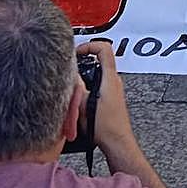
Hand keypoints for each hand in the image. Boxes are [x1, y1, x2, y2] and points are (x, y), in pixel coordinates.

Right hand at [75, 40, 137, 154]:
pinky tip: (80, 101)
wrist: (117, 142)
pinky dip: (87, 89)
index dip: (89, 45)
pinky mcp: (111, 99)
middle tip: (72, 70)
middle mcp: (114, 81)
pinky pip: (98, 86)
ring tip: (75, 89)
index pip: (104, 48)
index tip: (77, 51)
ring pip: (97, 75)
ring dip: (84, 79)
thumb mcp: (83, 105)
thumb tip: (69, 74)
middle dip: (83, 64)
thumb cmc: (106, 127)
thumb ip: (76, 87)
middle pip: (99, 61)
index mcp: (110, 77)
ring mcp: (114, 90)